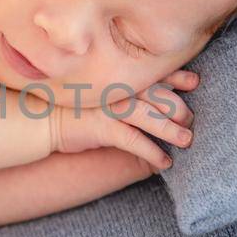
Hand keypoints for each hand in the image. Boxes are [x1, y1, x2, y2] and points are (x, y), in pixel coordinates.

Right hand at [49, 69, 197, 171]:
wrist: (41, 118)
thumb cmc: (70, 105)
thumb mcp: (95, 89)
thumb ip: (119, 88)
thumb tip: (143, 96)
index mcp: (118, 77)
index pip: (154, 73)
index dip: (177, 77)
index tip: (194, 82)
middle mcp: (118, 89)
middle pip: (159, 95)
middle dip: (179, 108)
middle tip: (191, 119)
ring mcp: (112, 108)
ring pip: (152, 117)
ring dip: (172, 131)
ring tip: (187, 141)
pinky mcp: (105, 128)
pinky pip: (135, 141)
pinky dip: (153, 153)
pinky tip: (164, 163)